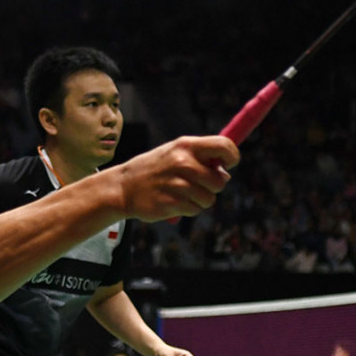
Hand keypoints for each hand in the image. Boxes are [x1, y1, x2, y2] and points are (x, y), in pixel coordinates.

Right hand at [115, 136, 238, 221]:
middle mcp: (183, 163)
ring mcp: (177, 184)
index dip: (232, 157)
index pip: (225, 146)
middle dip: (212, 186)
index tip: (225, 165)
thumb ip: (200, 158)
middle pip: (220, 181)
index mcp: (186, 145)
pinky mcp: (171, 203)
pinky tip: (173, 202)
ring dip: (200, 200)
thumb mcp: (175, 152)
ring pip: (209, 199)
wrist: (123, 187)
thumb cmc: (155, 169)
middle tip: (196, 184)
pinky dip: (188, 209)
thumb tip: (225, 173)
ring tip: (181, 193)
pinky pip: (195, 210)